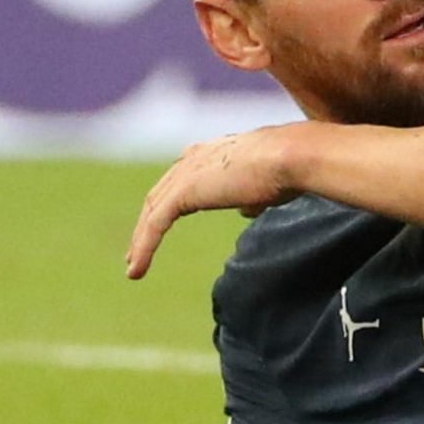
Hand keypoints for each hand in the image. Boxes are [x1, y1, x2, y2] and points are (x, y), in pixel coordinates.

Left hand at [127, 128, 302, 278]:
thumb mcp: (266, 186)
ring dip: (140, 241)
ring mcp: (186, 174)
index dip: (169, 203)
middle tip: (136, 251)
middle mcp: (194, 158)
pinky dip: (144, 248)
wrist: (291, 157)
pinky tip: (137, 270)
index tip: (161, 224)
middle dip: (146, 224)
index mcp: (213, 152)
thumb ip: (250, 197)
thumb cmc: (288, 169)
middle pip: (159, 196)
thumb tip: (245, 211)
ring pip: (153, 212)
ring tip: (133, 267)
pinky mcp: (183, 192)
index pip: (181, 179)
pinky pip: (155, 225)